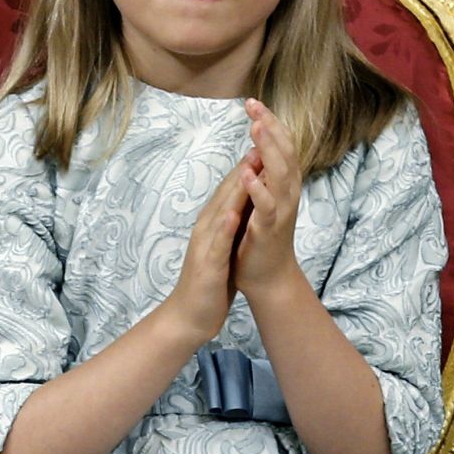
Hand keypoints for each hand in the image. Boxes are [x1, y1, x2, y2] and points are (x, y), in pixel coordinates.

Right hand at [162, 157, 251, 345]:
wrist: (189, 315)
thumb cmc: (210, 281)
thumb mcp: (224, 245)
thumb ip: (232, 223)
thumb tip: (244, 203)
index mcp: (213, 224)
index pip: (231, 190)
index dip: (247, 165)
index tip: (263, 142)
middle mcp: (206, 229)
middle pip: (226, 193)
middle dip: (243, 166)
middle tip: (258, 138)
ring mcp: (205, 246)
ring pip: (220, 212)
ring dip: (234, 189)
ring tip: (248, 166)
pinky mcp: (207, 266)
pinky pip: (216, 245)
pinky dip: (224, 228)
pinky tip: (232, 214)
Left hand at [233, 99, 305, 299]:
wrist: (267, 277)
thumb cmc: (261, 237)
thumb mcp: (262, 201)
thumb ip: (262, 176)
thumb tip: (257, 150)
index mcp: (283, 185)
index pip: (280, 146)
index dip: (270, 124)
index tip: (253, 102)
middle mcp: (288, 193)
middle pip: (284, 152)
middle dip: (270, 127)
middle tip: (254, 105)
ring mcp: (281, 210)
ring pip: (279, 174)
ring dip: (268, 149)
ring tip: (255, 127)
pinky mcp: (270, 228)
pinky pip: (267, 205)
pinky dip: (258, 188)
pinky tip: (247, 172)